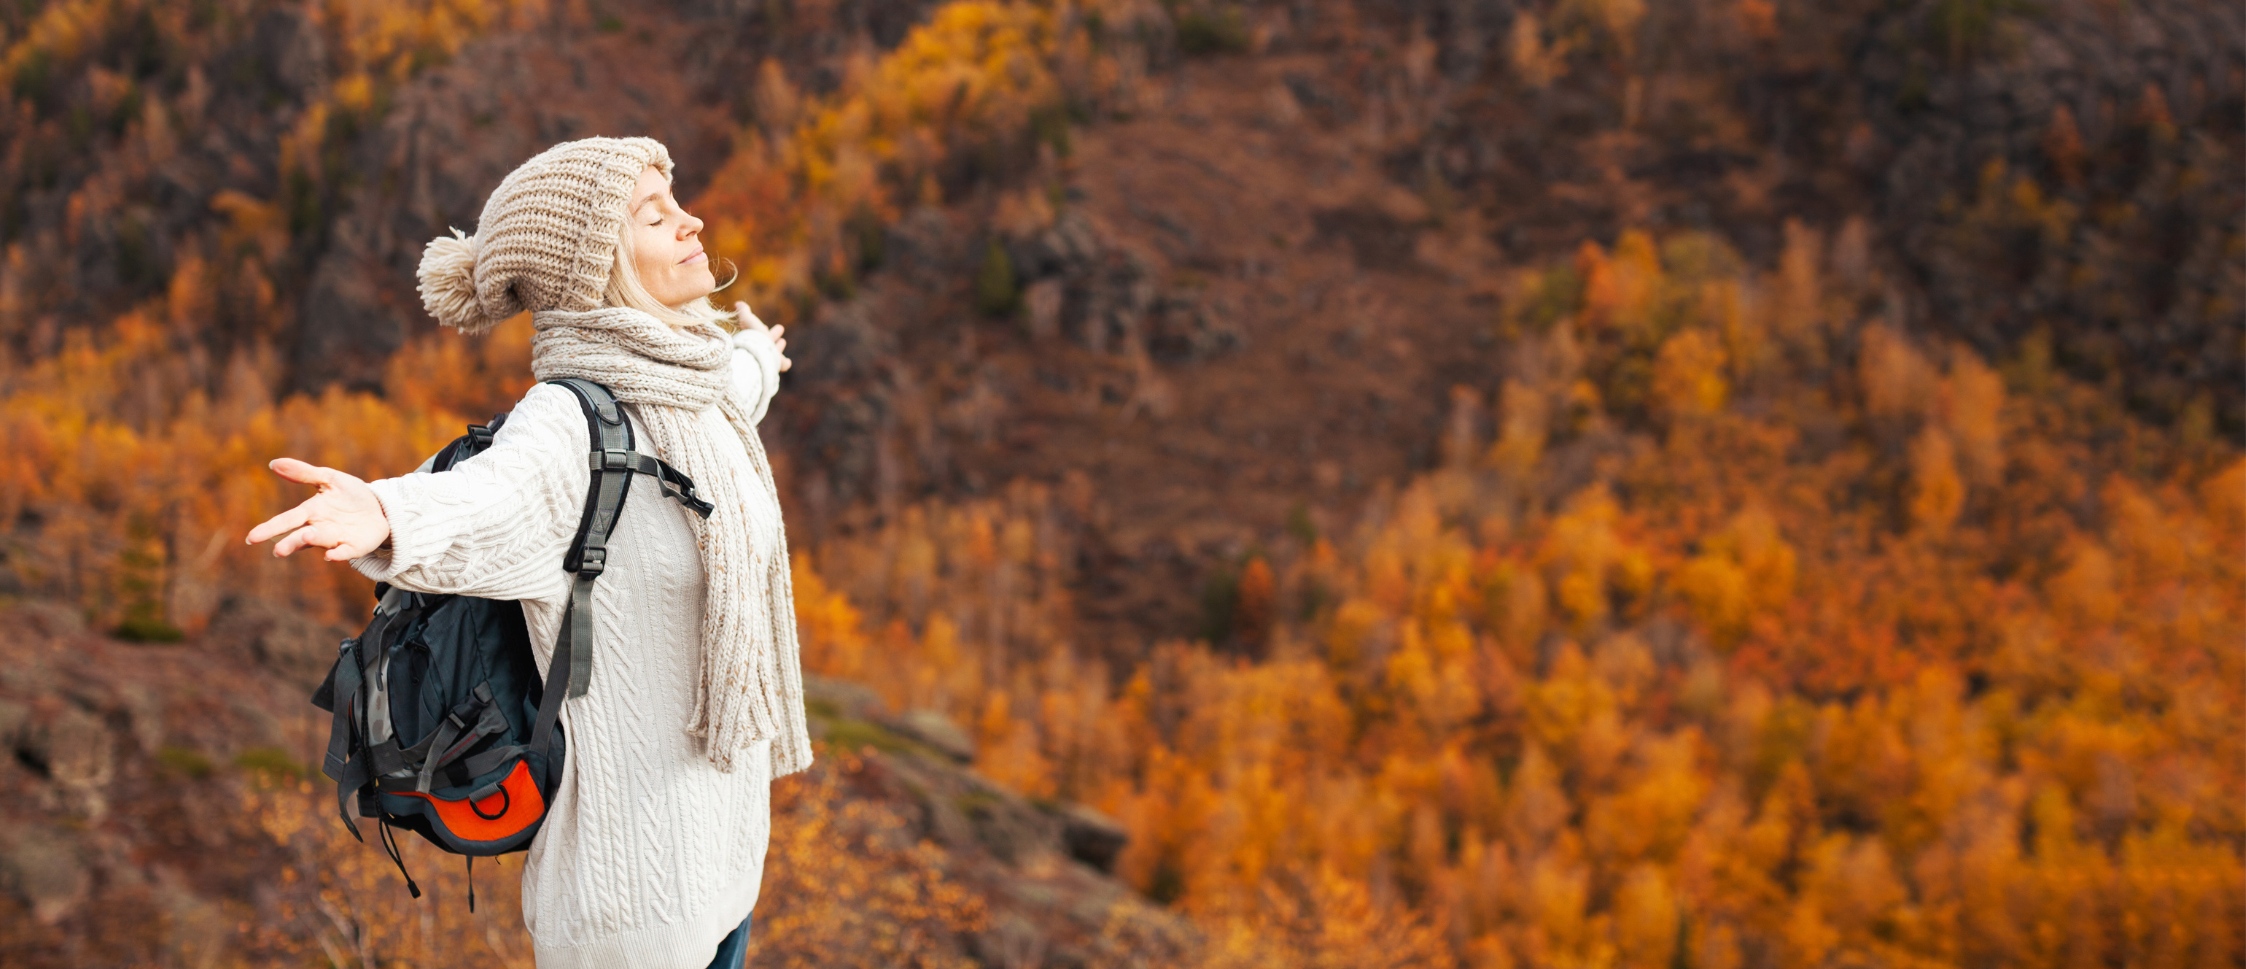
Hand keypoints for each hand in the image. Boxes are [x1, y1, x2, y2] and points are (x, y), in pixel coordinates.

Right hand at [245, 458, 391, 560]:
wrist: (380, 507)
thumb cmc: (349, 494)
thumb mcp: (329, 478)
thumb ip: (304, 473)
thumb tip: (274, 463)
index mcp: (310, 512)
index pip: (286, 520)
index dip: (270, 528)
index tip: (251, 538)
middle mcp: (319, 528)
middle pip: (300, 537)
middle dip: (290, 543)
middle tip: (278, 550)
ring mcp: (336, 539)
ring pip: (321, 542)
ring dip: (312, 541)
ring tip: (304, 537)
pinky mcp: (354, 546)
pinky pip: (345, 552)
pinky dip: (338, 554)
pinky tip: (331, 556)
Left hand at [734, 301, 790, 371]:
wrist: (758, 355)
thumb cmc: (753, 338)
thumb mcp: (749, 321)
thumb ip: (744, 312)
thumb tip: (737, 303)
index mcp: (755, 339)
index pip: (759, 332)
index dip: (762, 329)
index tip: (765, 326)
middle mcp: (761, 349)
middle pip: (766, 342)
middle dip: (772, 335)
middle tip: (779, 329)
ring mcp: (770, 358)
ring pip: (774, 352)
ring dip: (777, 347)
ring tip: (782, 341)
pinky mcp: (778, 365)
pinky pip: (782, 364)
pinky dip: (785, 363)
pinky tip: (787, 362)